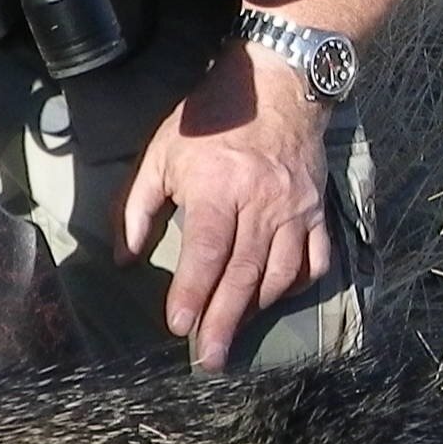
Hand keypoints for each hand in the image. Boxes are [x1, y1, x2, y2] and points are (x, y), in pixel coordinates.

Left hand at [120, 42, 332, 371]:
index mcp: (217, 187)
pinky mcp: (317, 210)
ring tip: (236, 332)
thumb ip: (139, 206)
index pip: (206, 251)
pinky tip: (277, 297)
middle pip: (242, 273)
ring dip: (256, 308)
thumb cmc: (212, 119)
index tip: (179, 325)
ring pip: (279, 273)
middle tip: (210, 360)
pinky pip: (315, 259)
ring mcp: (295, 209)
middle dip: (223, 321)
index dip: (192, 292)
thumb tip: (125, 258)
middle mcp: (261, 203)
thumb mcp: (162, 152)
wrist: (279, 83)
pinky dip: (298, 284)